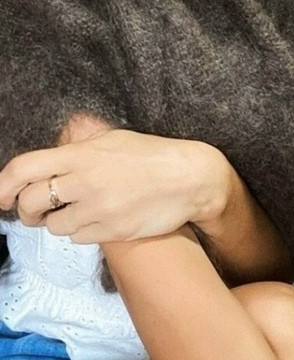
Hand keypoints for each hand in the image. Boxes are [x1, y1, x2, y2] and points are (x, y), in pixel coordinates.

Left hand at [0, 129, 229, 243]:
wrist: (190, 177)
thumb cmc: (153, 155)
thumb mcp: (114, 140)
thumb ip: (79, 152)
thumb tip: (51, 162)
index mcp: (83, 155)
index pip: (25, 168)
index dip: (4, 184)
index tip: (2, 195)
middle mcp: (85, 182)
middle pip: (30, 203)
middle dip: (26, 210)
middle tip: (36, 210)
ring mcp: (98, 209)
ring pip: (53, 226)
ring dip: (58, 221)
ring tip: (78, 211)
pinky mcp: (111, 231)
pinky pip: (78, 238)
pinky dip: (82, 231)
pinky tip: (99, 218)